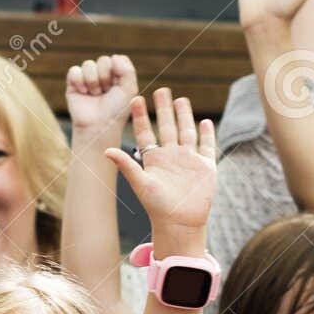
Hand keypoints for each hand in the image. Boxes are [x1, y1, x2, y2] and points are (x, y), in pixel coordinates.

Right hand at [65, 54, 137, 139]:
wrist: (98, 126)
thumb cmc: (115, 111)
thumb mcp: (129, 89)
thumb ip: (128, 69)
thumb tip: (113, 58)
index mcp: (117, 75)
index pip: (116, 59)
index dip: (117, 71)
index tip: (118, 87)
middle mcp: (102, 75)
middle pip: (103, 60)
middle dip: (105, 77)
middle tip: (105, 92)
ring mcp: (87, 79)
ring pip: (88, 64)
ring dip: (92, 81)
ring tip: (94, 94)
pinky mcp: (73, 84)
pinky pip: (74, 70)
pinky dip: (79, 80)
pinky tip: (83, 92)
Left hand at [104, 89, 216, 240]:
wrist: (180, 223)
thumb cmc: (157, 207)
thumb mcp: (140, 184)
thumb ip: (125, 165)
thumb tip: (106, 151)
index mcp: (154, 159)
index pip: (145, 132)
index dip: (140, 116)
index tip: (135, 99)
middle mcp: (171, 156)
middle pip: (167, 127)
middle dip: (164, 109)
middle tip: (162, 90)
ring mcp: (189, 160)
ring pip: (187, 132)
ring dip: (184, 116)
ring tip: (181, 99)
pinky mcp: (206, 166)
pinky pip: (207, 146)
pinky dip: (207, 134)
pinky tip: (205, 122)